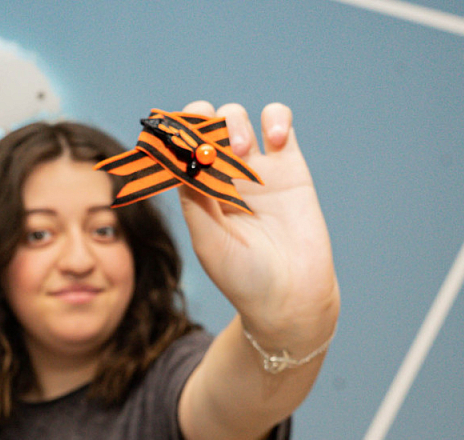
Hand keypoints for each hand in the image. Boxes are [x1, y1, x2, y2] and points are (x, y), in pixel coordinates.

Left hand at [178, 101, 338, 347]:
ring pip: (237, 118)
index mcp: (197, 194)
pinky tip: (276, 139)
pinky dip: (275, 118)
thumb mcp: (208, 241)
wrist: (291, 296)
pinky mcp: (290, 166)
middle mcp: (223, 178)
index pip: (178, 152)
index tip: (172, 136)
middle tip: (205, 138)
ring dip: (234, 121)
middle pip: (204, 126)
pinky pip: (279, 124)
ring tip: (240, 150)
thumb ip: (193, 202)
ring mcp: (256, 169)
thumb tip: (178, 161)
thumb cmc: (243, 278)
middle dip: (199, 118)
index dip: (172, 137)